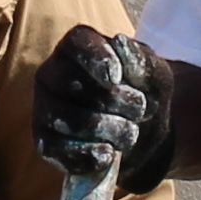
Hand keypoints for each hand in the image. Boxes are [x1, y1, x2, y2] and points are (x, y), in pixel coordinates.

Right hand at [31, 27, 174, 192]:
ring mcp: (44, 109)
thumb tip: (120, 43)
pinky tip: (108, 154)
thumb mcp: (156, 77)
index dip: (97, 60)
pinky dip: (88, 156)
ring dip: (109, 129)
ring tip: (129, 132)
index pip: (78, 43)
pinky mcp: (45, 144)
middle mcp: (52, 74)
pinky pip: (56, 151)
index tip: (116, 78)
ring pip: (67, 119)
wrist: (143, 138)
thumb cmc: (144, 97)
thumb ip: (143, 61)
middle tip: (139, 110)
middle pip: (71, 83)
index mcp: (77, 47)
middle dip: (114, 101)